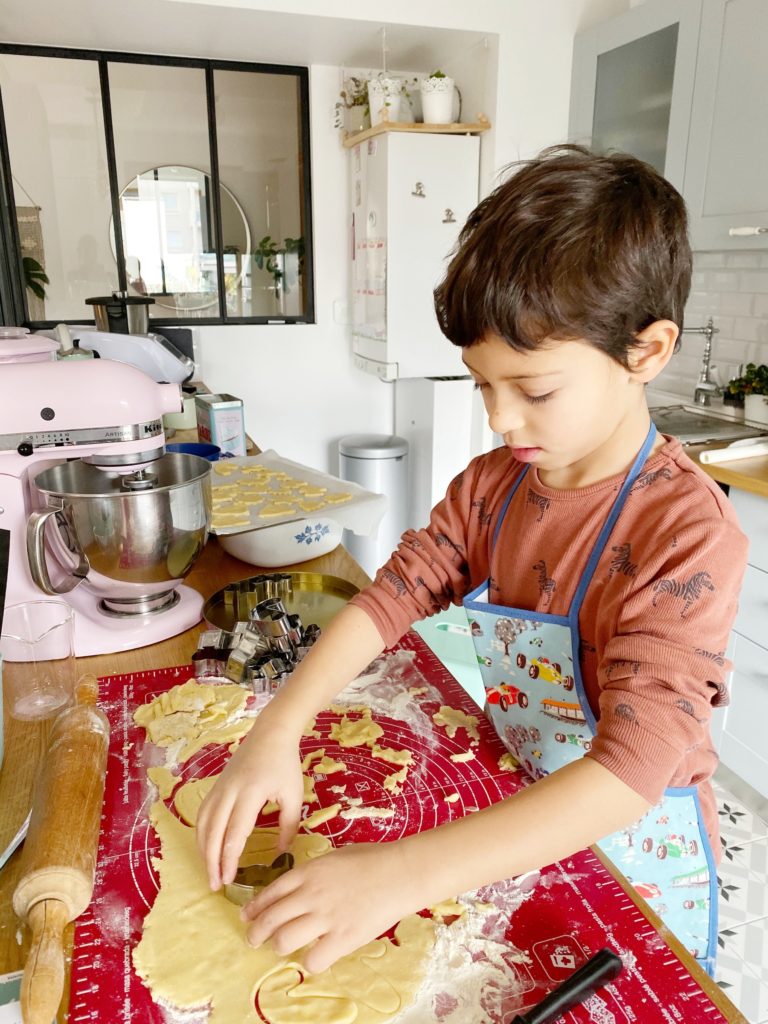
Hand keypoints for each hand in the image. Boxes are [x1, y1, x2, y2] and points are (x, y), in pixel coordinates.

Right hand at [196, 719, 303, 890]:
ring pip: (202, 824)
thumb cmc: (285, 764)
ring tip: (209, 871)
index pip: (234, 833)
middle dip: (211, 862)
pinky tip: (206, 848)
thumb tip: (281, 852)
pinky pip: (202, 814)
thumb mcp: (294, 795)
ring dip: (203, 850)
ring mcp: (219, 787)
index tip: (229, 880)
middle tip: (214, 885)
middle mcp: (229, 791)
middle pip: (212, 832)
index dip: (228, 859)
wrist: (270, 733)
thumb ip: (289, 825)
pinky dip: (201, 834)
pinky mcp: (215, 786)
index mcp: (250, 793)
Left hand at [241, 841, 416, 972]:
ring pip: (283, 940)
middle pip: (270, 919)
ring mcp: (326, 918)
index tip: (247, 916)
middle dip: (255, 932)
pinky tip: (313, 956)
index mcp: (308, 872)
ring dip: (278, 946)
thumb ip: (313, 874)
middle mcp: (311, 895)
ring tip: (280, 947)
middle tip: (253, 938)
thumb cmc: (371, 859)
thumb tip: (298, 888)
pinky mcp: (343, 938)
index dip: (254, 908)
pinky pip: (313, 960)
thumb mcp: (334, 857)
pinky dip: (308, 962)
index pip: (270, 893)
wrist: (400, 872)